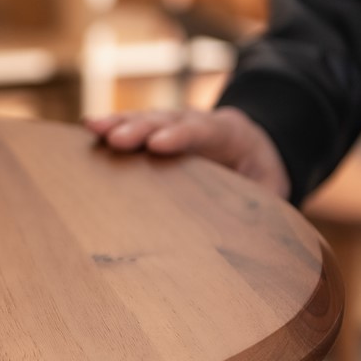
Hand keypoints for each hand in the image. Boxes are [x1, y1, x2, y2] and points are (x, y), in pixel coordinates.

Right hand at [84, 107, 290, 198]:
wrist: (255, 147)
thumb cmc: (261, 176)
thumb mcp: (272, 191)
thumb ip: (261, 207)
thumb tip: (250, 241)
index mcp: (233, 134)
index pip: (207, 130)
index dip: (182, 135)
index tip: (157, 145)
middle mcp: (200, 121)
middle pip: (169, 120)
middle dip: (141, 128)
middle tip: (115, 139)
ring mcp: (176, 124)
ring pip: (148, 118)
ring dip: (120, 123)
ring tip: (93, 127)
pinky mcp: (157, 130)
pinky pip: (134, 125)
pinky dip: (113, 126)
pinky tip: (88, 127)